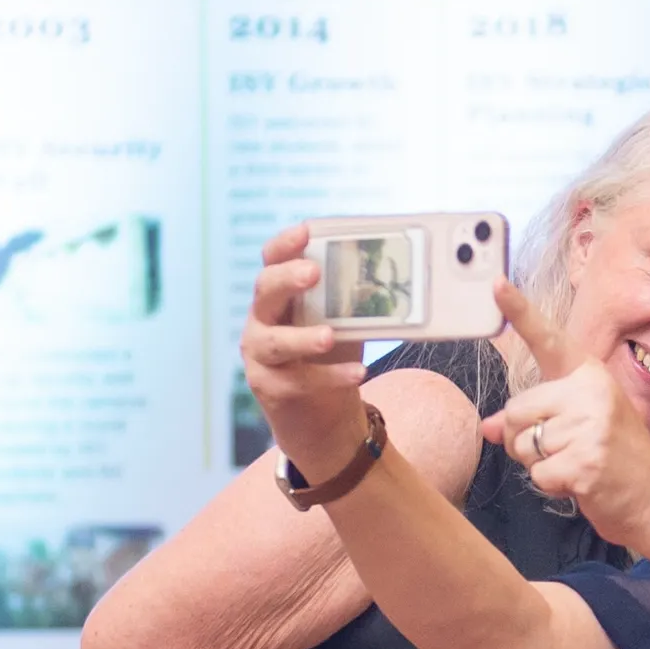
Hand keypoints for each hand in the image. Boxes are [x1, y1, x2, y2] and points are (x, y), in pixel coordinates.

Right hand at [240, 221, 372, 477]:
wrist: (322, 417)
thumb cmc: (333, 357)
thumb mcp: (344, 321)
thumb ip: (353, 300)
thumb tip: (389, 274)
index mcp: (279, 294)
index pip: (272, 260)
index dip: (285, 244)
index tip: (306, 231)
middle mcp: (261, 319)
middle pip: (264, 291)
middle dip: (287, 280)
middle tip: (313, 273)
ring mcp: (259, 354)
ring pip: (274, 341)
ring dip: (302, 337)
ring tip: (328, 336)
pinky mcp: (268, 387)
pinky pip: (297, 380)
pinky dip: (330, 376)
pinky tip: (357, 372)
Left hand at [487, 283, 649, 553]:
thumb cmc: (616, 460)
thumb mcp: (578, 427)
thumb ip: (533, 419)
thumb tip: (487, 426)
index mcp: (589, 374)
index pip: (547, 339)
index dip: (519, 311)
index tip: (496, 283)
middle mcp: (590, 391)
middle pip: (515, 410)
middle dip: (525, 439)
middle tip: (564, 450)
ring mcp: (590, 425)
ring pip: (521, 444)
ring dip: (539, 464)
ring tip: (576, 464)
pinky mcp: (585, 461)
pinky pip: (536, 474)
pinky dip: (550, 485)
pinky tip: (581, 483)